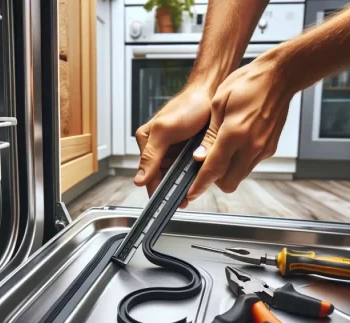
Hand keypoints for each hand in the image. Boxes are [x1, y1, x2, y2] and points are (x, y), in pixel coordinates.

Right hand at [133, 85, 210, 207]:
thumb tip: (138, 179)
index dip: (156, 189)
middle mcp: (158, 148)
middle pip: (162, 177)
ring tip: (190, 191)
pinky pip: (188, 170)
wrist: (211, 93)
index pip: (148, 174)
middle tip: (183, 199)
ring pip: (176, 176)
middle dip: (172, 188)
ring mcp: (174, 151)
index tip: (165, 202)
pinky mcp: (188, 152)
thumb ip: (151, 156)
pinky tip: (197, 179)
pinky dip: (192, 175)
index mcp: (146, 142)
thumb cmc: (188, 105)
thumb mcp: (165, 130)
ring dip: (183, 183)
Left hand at [187, 56, 292, 200]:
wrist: (280, 76)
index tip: (191, 193)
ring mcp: (263, 149)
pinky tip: (235, 146)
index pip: (213, 169)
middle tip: (206, 168)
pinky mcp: (270, 149)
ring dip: (227, 172)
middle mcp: (251, 146)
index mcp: (234, 133)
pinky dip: (238, 163)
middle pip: (228, 182)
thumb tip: (199, 156)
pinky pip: (250, 166)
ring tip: (220, 154)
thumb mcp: (219, 103)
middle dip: (214, 181)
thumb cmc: (248, 83)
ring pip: (240, 176)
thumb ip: (209, 134)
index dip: (199, 185)